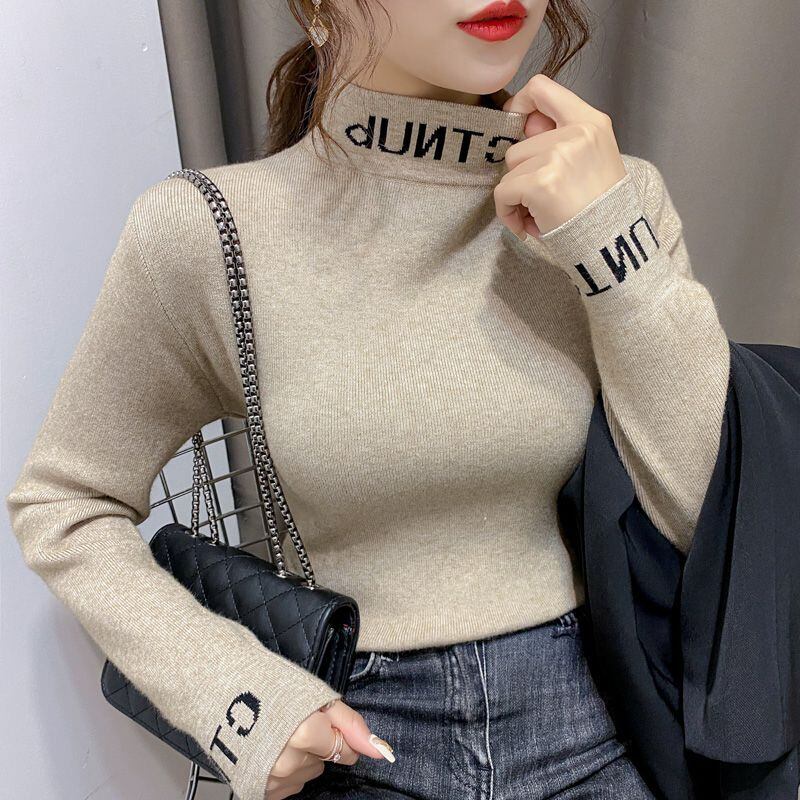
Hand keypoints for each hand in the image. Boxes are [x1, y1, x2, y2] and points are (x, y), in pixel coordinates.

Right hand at [264, 698, 393, 798]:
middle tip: (293, 720)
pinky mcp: (260, 789)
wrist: (221, 692)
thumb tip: (379, 749)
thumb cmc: (266, 686)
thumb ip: (350, 724)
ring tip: (277, 732)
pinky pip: (288, 785)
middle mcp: (288, 762)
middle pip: (324, 762)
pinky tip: (269, 748)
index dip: (336, 733)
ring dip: (299, 757)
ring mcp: (272, 779)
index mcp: (304, 734)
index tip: (321, 720)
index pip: (344, 750)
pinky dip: (283, 770)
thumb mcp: (316, 695)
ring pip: (307, 773)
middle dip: (316, 743)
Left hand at [494, 73, 627, 239]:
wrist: (613, 241)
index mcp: (591, 122)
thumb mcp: (594, 157)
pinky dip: (508, 212)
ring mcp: (557, 157)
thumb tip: (524, 127)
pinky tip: (528, 226)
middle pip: (519, 146)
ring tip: (541, 213)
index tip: (517, 125)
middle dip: (523, 175)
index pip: (541, 87)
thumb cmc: (601, 207)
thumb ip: (561, 137)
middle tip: (543, 199)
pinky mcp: (541, 183)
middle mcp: (575, 133)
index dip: (520, 104)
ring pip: (509, 171)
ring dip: (517, 196)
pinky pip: (503, 193)